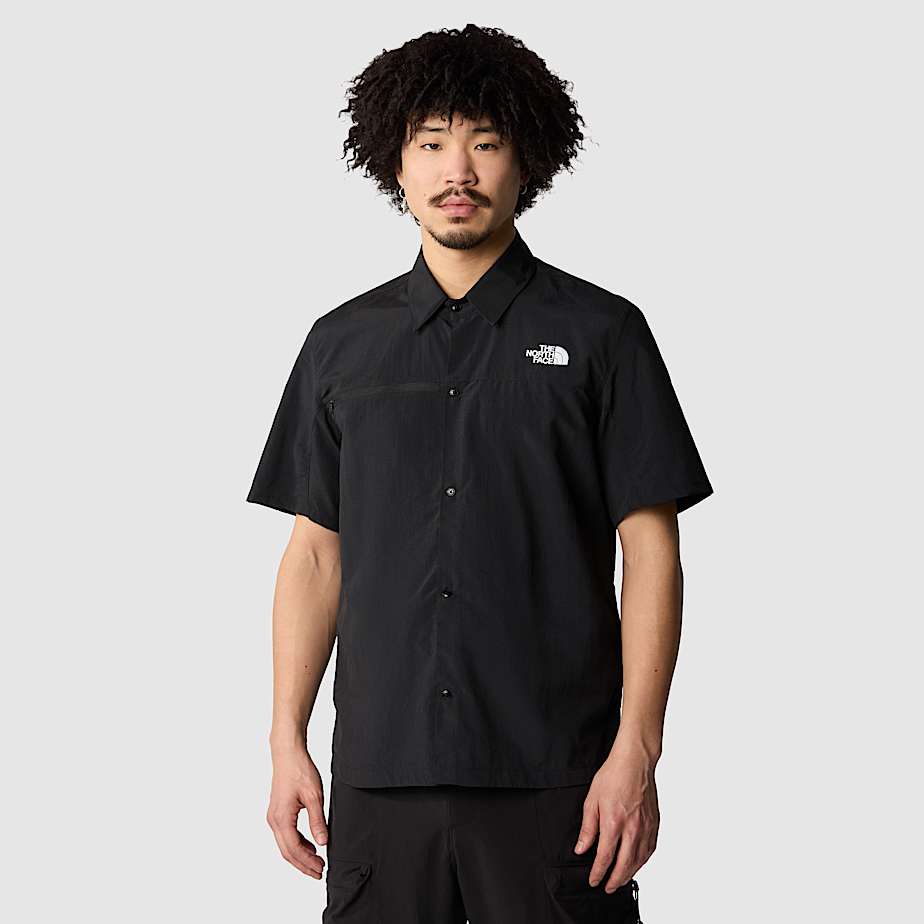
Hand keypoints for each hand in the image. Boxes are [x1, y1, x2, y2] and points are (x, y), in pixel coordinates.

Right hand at [266, 746, 327, 877]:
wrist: (287, 754)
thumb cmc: (299, 770)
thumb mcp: (314, 796)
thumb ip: (318, 821)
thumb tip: (322, 842)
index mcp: (282, 818)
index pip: (294, 849)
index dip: (307, 862)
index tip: (321, 869)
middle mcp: (274, 820)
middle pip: (287, 852)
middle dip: (303, 864)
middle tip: (319, 872)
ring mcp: (274, 816)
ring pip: (285, 845)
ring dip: (300, 856)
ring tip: (317, 861)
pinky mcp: (277, 812)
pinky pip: (285, 835)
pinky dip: (297, 844)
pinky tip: (310, 845)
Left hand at [572, 739, 659, 891]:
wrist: (635, 762)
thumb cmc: (613, 776)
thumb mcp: (592, 800)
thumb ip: (588, 827)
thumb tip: (581, 847)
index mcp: (614, 823)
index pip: (605, 857)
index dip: (598, 873)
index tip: (593, 880)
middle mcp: (632, 829)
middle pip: (624, 865)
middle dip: (614, 880)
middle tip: (607, 887)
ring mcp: (646, 827)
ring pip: (639, 861)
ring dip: (629, 874)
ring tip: (620, 879)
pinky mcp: (654, 824)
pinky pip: (650, 850)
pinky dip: (642, 861)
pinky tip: (637, 863)